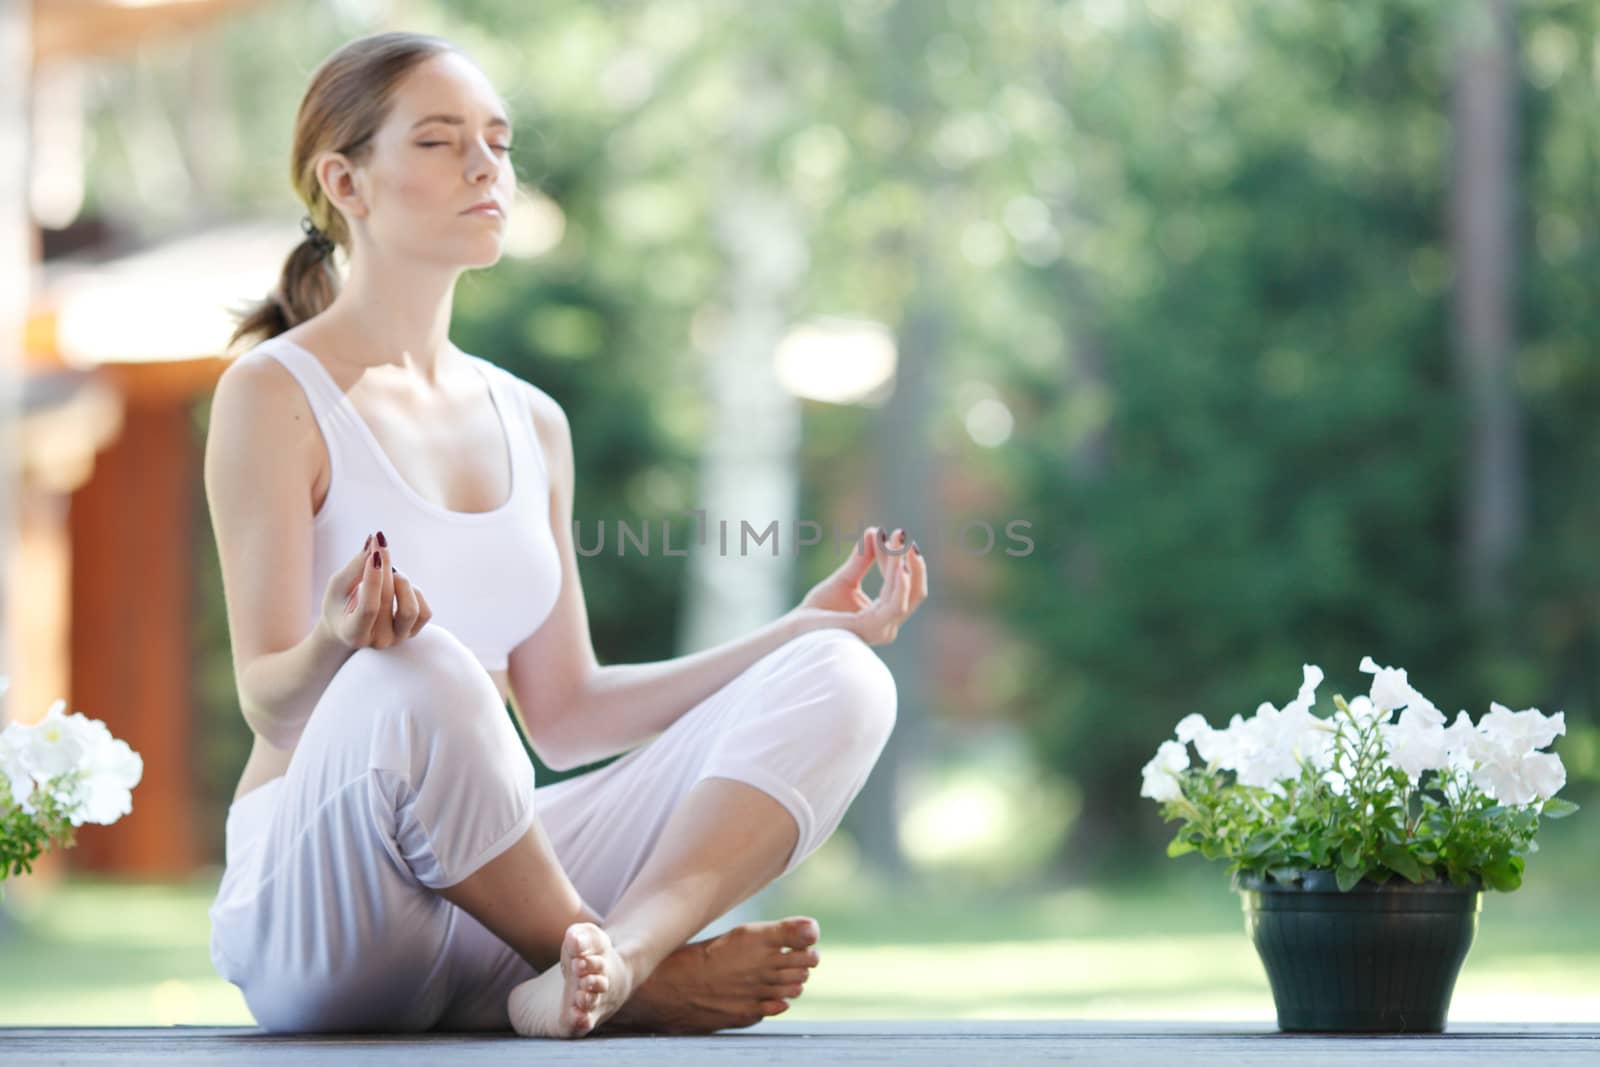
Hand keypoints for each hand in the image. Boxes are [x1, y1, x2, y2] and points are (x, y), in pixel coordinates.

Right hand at [318, 531, 432, 650]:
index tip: (374, 552)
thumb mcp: (338, 587)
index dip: (373, 579)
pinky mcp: (413, 632)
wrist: (349, 627)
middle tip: (378, 542)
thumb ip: (354, 567)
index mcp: (354, 634)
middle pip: (387, 600)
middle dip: (384, 566)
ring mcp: (398, 638)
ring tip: (390, 572)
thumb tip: (373, 541)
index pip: (369, 608)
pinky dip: (414, 593)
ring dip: (401, 583)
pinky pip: (424, 612)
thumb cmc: (339, 605)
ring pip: (410, 610)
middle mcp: (378, 640)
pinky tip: (400, 586)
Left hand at [796, 525, 926, 645]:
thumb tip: (876, 531)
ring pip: (907, 595)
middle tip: (902, 535)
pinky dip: (901, 585)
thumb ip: (862, 559)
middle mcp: (888, 625)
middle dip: (913, 563)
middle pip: (915, 592)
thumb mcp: (846, 578)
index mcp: (884, 615)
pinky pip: (896, 605)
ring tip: (898, 541)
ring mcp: (882, 628)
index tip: (889, 534)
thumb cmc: (820, 608)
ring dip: (903, 566)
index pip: (902, 584)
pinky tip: (900, 566)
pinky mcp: (872, 628)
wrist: (797, 626)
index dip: (897, 559)